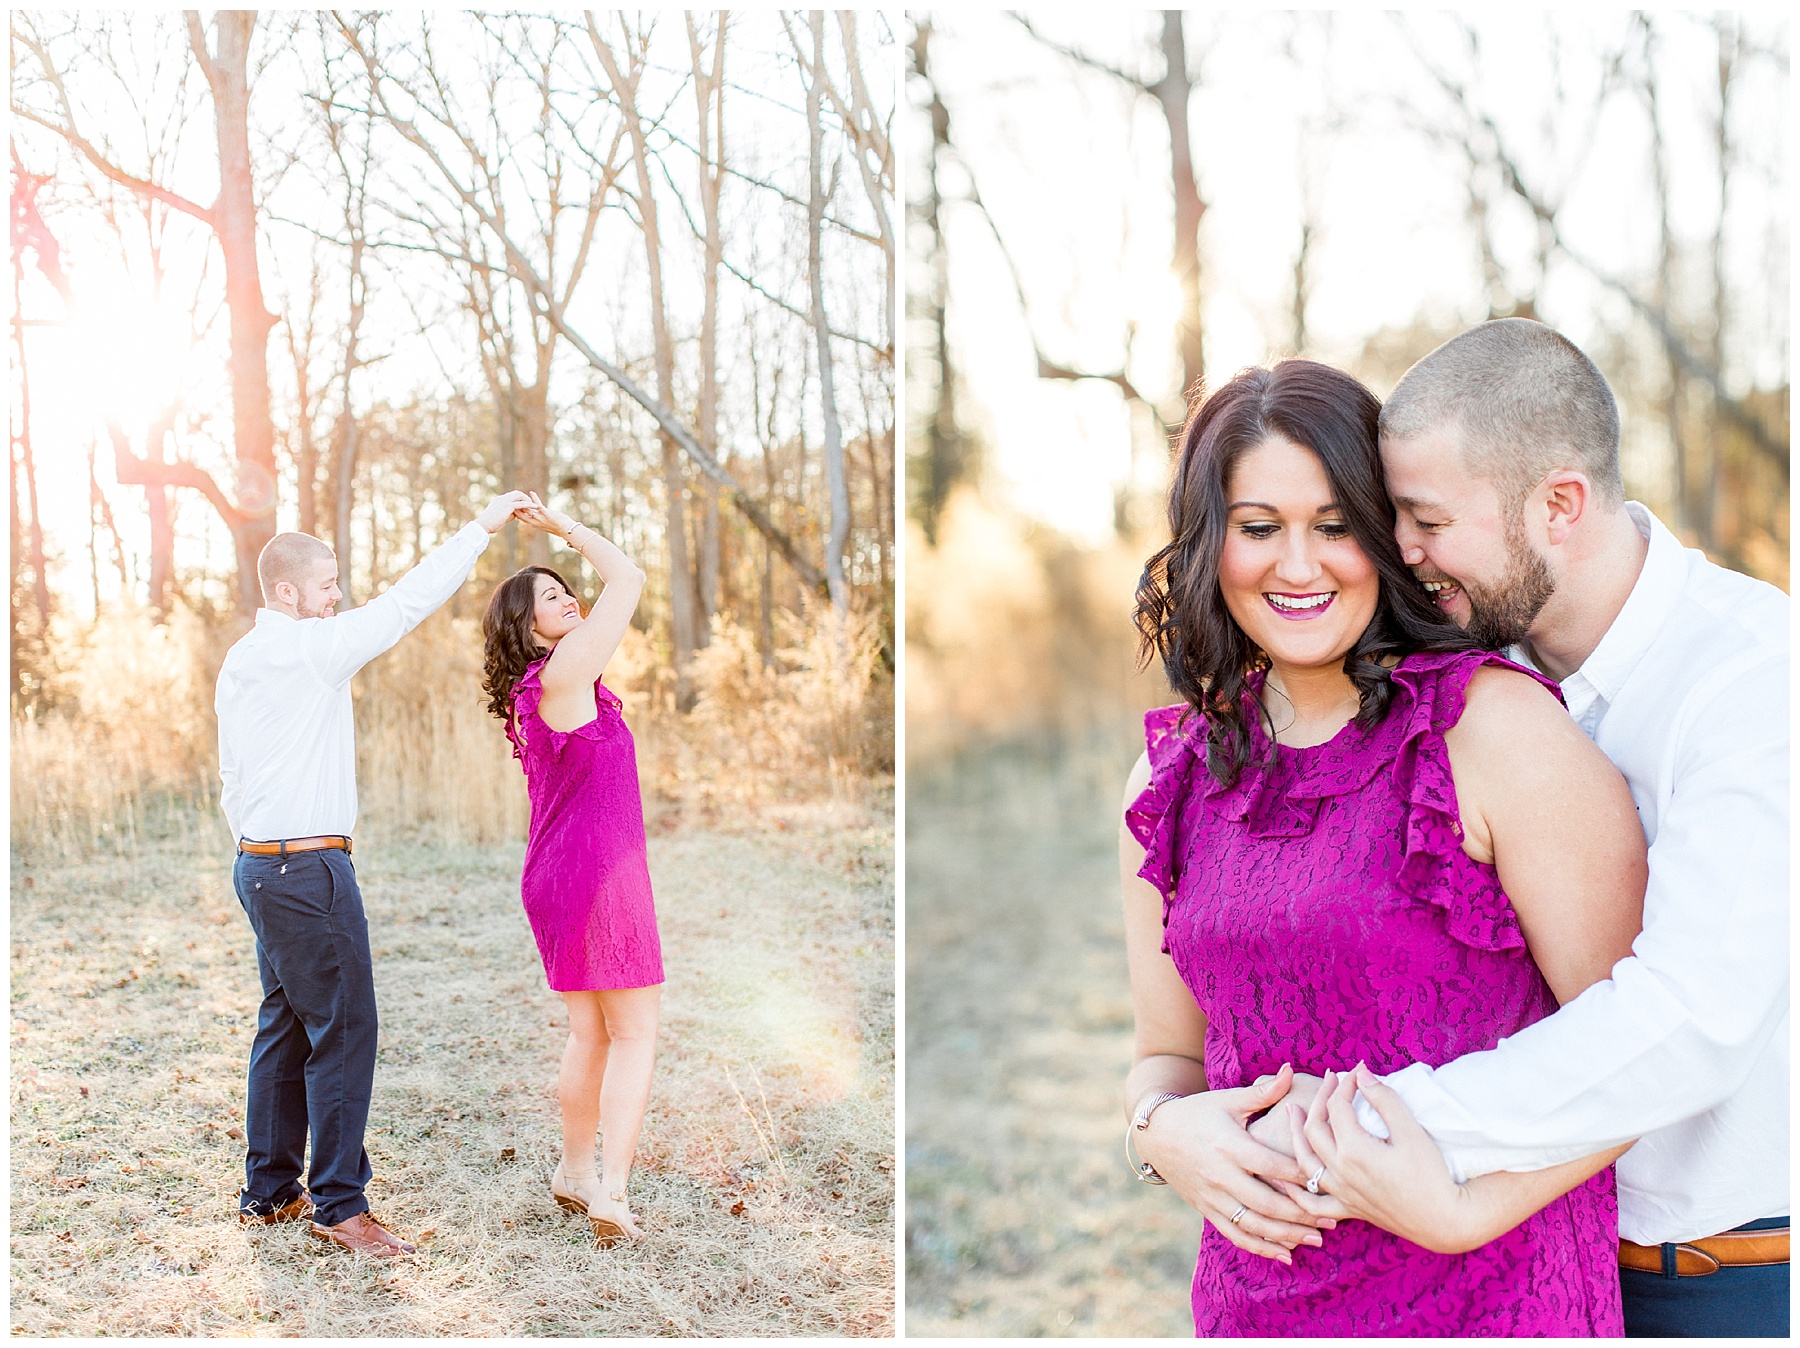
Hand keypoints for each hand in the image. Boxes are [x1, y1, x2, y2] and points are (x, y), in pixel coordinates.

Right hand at [475, 490, 533, 533]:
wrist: (484, 525)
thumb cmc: (490, 524)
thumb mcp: (501, 517)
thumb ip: (508, 514)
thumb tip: (516, 514)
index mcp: (499, 500)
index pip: (511, 496)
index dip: (519, 499)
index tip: (525, 505)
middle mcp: (502, 498)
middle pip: (516, 493)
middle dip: (525, 497)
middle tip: (531, 504)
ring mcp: (505, 501)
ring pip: (519, 496)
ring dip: (527, 500)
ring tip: (534, 506)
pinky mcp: (508, 506)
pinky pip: (521, 504)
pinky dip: (529, 505)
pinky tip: (535, 507)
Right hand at [512, 490, 578, 539]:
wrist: (566, 530)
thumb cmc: (558, 528)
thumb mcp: (545, 525)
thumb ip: (538, 522)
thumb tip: (534, 520)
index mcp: (534, 524)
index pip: (521, 517)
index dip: (515, 511)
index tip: (510, 505)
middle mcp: (535, 522)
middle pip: (520, 514)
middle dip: (515, 506)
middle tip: (510, 498)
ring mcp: (540, 518)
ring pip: (527, 509)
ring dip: (523, 501)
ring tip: (518, 495)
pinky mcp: (546, 514)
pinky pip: (538, 505)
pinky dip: (535, 498)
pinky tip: (531, 492)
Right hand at [1136, 1066, 1335, 1264]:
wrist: (1156, 1134)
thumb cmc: (1198, 1112)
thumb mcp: (1228, 1100)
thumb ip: (1263, 1092)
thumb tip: (1292, 1070)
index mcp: (1229, 1145)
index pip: (1271, 1166)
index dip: (1301, 1176)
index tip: (1328, 1180)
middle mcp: (1221, 1174)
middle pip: (1267, 1202)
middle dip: (1302, 1214)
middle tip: (1331, 1219)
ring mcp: (1213, 1196)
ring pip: (1254, 1225)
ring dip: (1287, 1235)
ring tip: (1316, 1239)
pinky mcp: (1207, 1210)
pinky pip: (1236, 1234)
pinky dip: (1261, 1247)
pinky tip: (1286, 1255)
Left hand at [1281, 1063, 1473, 1253]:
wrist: (1445, 1220)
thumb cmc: (1432, 1175)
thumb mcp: (1411, 1131)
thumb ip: (1384, 1099)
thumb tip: (1361, 1074)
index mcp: (1353, 1150)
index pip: (1338, 1107)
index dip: (1345, 1084)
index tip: (1357, 1071)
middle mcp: (1340, 1172)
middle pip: (1315, 1128)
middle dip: (1321, 1099)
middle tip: (1330, 1079)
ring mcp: (1342, 1193)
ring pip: (1305, 1162)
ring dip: (1296, 1134)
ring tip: (1293, 1112)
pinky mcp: (1349, 1209)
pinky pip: (1313, 1204)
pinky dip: (1297, 1192)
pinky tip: (1288, 1182)